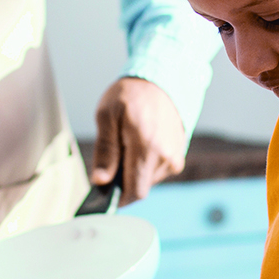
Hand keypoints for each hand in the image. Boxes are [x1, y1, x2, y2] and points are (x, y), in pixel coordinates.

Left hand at [89, 77, 185, 203]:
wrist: (160, 80)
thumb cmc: (130, 95)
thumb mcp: (107, 116)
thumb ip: (104, 151)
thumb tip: (100, 180)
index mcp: (146, 147)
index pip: (134, 191)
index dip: (117, 198)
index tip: (104, 191)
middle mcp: (165, 156)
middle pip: (140, 187)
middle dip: (123, 180)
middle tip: (113, 156)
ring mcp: (175, 157)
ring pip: (148, 179)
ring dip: (134, 170)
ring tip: (127, 144)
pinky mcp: (178, 155)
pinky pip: (157, 170)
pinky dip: (145, 163)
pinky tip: (139, 144)